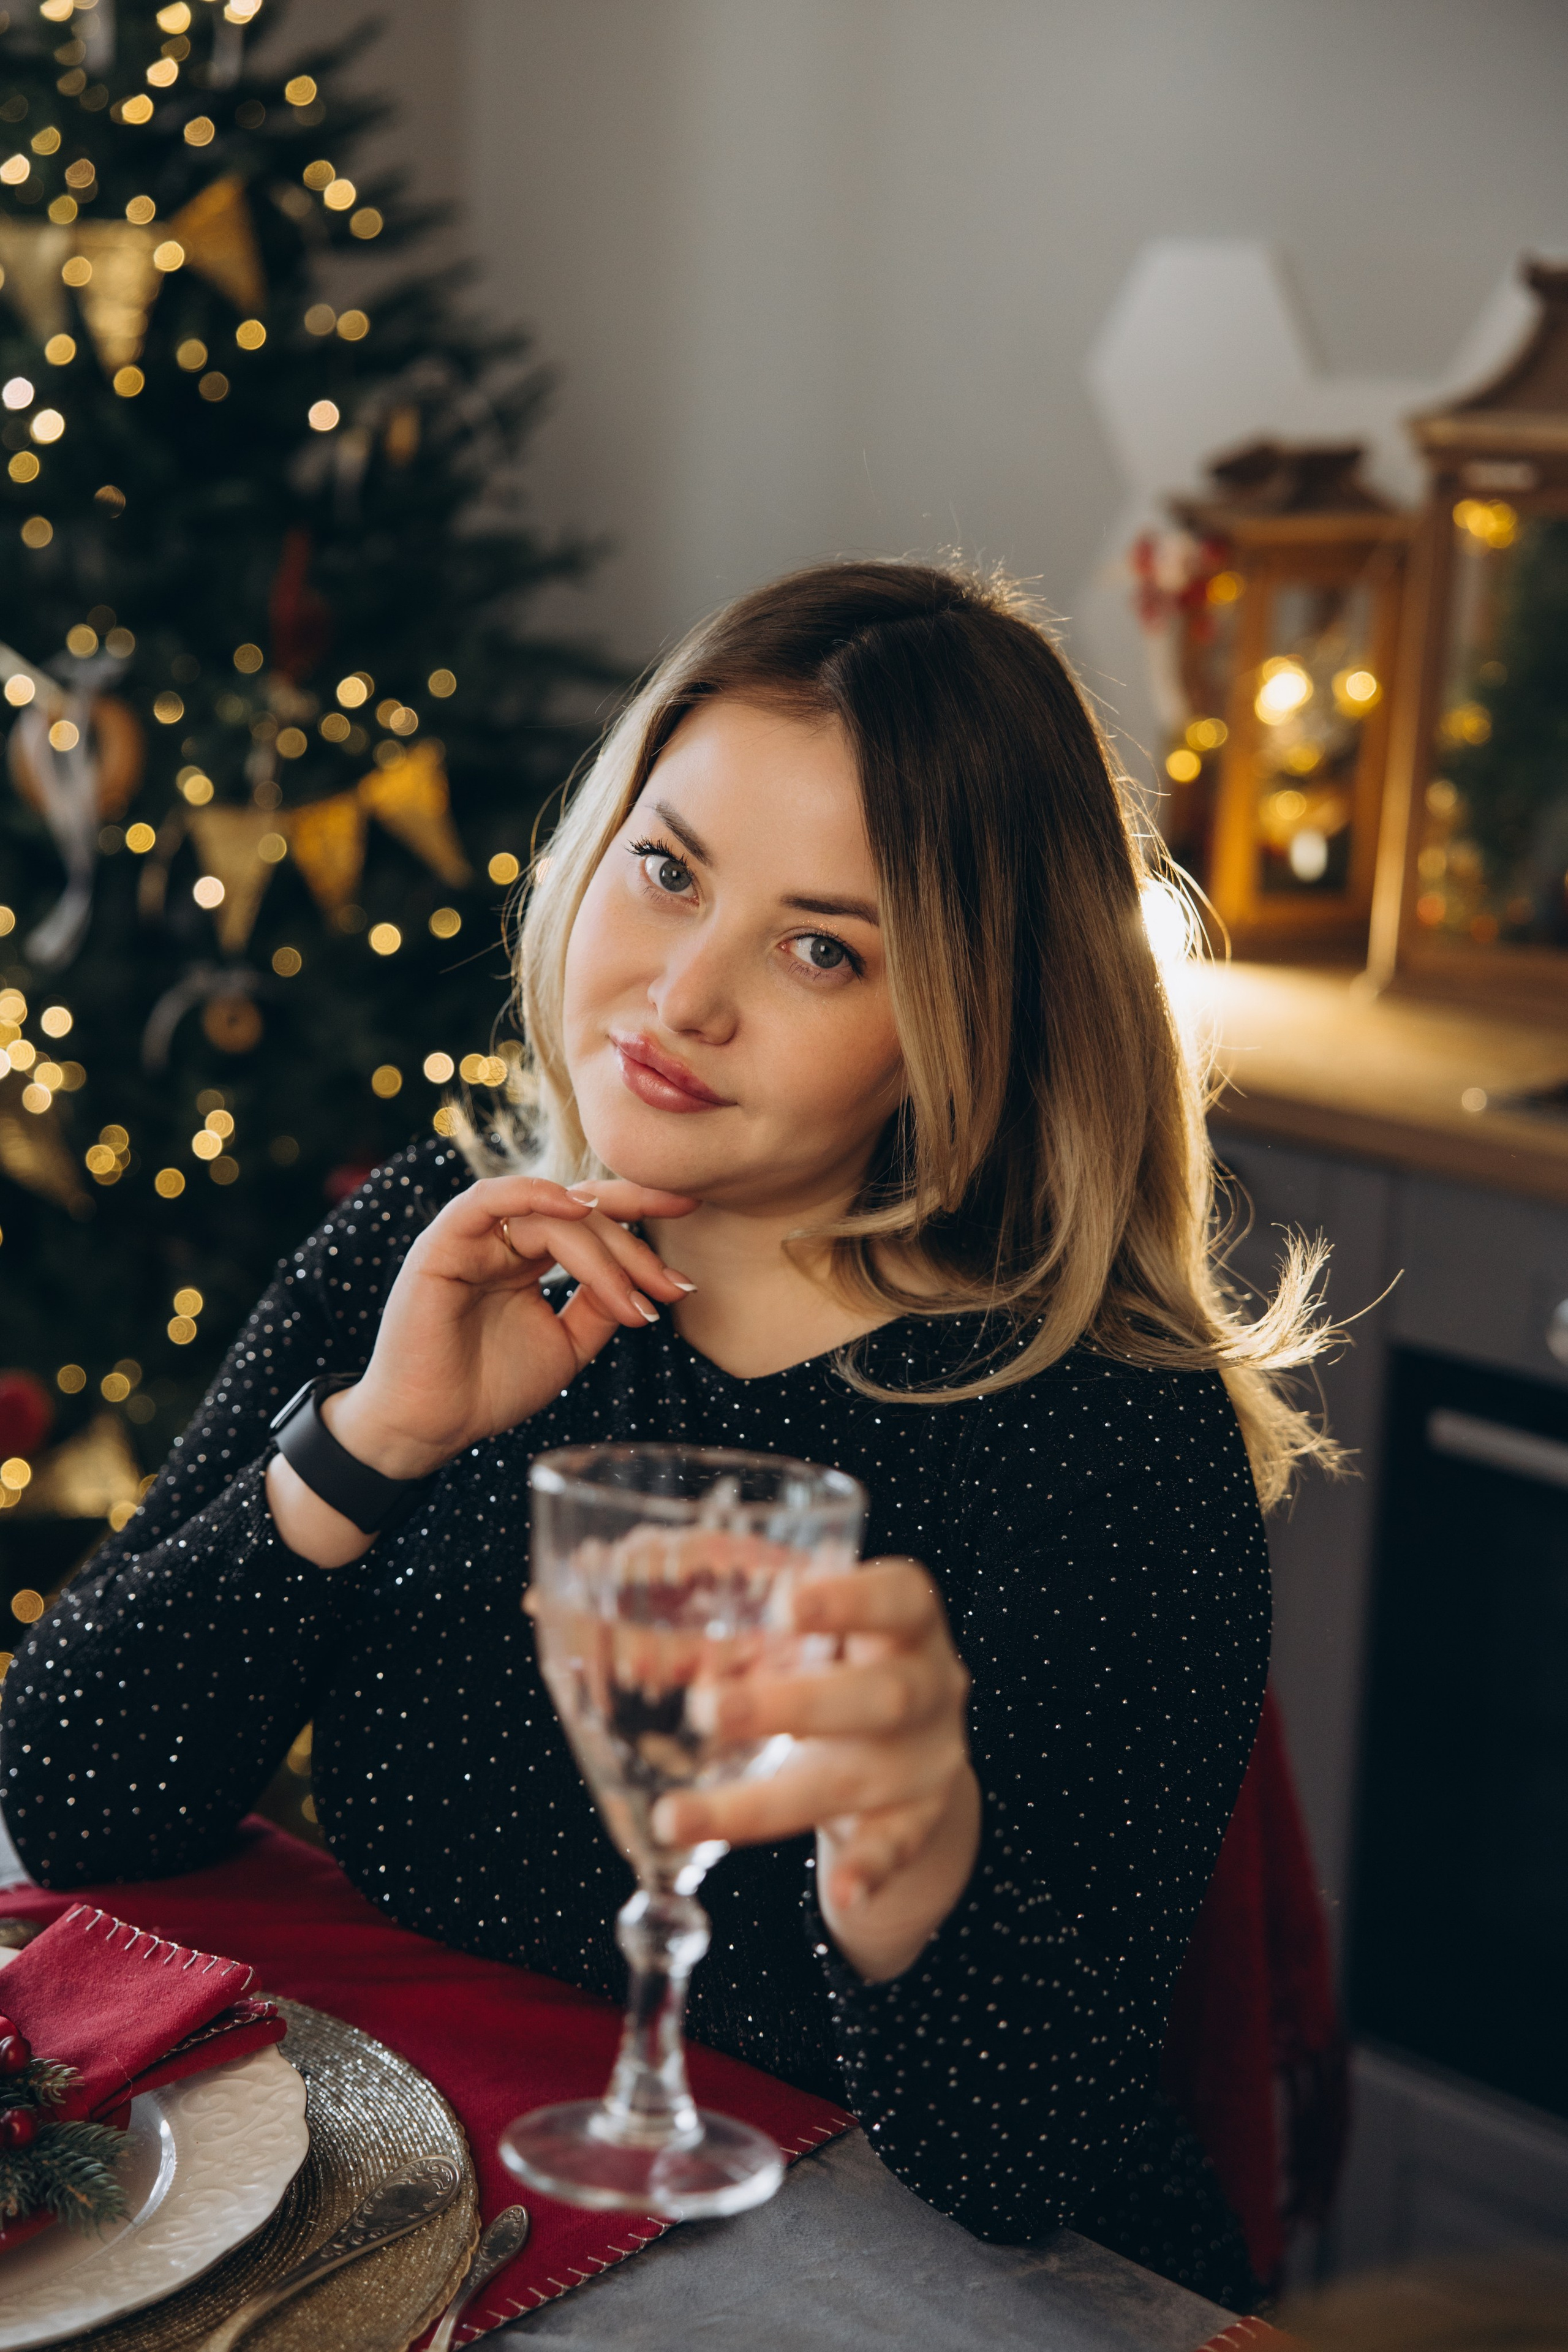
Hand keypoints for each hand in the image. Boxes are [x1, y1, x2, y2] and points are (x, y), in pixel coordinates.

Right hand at [267, 1176, 695, 1564]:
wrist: (431, 1429)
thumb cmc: (491, 1388)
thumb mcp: (568, 1344)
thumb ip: (601, 1305)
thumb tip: (651, 1279)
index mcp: (530, 1256)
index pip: (591, 1218)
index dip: (641, 1210)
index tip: (691, 1214)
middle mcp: (504, 1239)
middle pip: (581, 1214)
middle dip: (635, 1247)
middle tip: (671, 1285)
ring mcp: (473, 1238)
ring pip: (550, 1214)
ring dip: (601, 1248)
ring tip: (634, 1288)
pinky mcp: (442, 1244)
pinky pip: (486, 1200)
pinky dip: (532, 1194)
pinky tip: (574, 1208)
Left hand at [651, 1560, 978, 1983]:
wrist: (919, 1736)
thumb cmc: (835, 1652)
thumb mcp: (800, 1621)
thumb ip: (706, 1600)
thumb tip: (540, 1599)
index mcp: (903, 1617)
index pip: (896, 1597)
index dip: (849, 1598)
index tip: (787, 1601)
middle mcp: (927, 1685)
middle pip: (877, 1695)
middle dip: (790, 1704)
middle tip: (704, 1708)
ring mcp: (925, 1760)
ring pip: (855, 1779)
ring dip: (762, 1803)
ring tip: (676, 1819)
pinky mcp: (918, 1820)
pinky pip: (894, 1848)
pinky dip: (867, 1869)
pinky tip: (838, 1891)